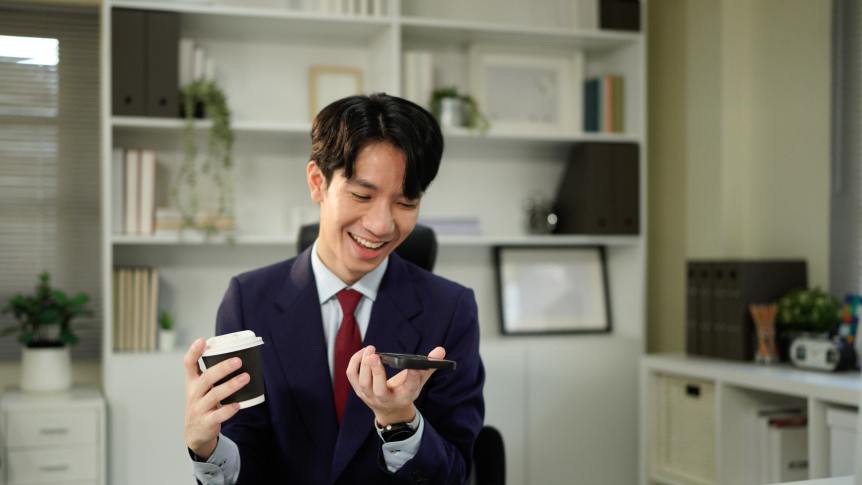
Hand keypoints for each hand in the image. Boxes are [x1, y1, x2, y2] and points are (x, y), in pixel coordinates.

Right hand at [183, 338, 248, 459]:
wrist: (195, 432)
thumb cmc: (202, 403)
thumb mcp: (201, 388)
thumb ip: (212, 373)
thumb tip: (236, 354)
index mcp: (192, 382)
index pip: (188, 364)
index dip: (193, 352)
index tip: (201, 341)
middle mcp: (194, 394)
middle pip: (206, 378)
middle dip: (222, 368)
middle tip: (238, 361)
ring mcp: (199, 409)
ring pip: (214, 395)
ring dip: (231, 386)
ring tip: (245, 377)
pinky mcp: (207, 422)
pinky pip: (218, 415)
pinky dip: (228, 409)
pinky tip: (238, 404)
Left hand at [346, 345, 445, 426]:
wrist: (390, 411)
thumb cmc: (405, 391)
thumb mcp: (419, 382)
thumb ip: (429, 366)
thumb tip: (441, 351)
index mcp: (405, 397)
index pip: (409, 388)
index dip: (412, 378)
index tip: (413, 367)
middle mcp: (386, 400)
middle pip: (379, 390)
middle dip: (377, 373)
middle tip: (376, 355)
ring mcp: (370, 397)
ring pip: (363, 383)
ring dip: (364, 366)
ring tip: (370, 349)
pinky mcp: (359, 391)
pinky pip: (352, 377)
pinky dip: (354, 363)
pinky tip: (362, 353)